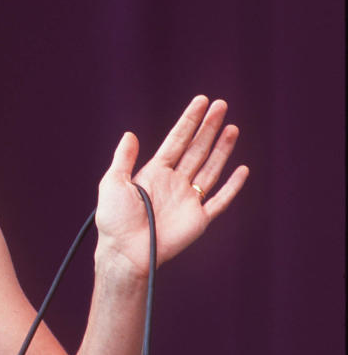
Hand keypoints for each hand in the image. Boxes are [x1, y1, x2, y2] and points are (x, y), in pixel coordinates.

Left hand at [94, 95, 249, 277]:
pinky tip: (242, 169)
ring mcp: (188, 200)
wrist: (125, 252)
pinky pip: (220, 200)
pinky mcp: (199, 220)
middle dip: (208, 128)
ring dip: (222, 149)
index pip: (176, 140)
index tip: (201, 102)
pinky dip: (232, 186)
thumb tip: (130, 134)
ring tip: (231, 127)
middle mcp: (174, 183)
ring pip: (210, 169)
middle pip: (196, 149)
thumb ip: (123, 159)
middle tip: (221, 105)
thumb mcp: (112, 183)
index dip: (189, 121)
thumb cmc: (114, 220)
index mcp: (154, 173)